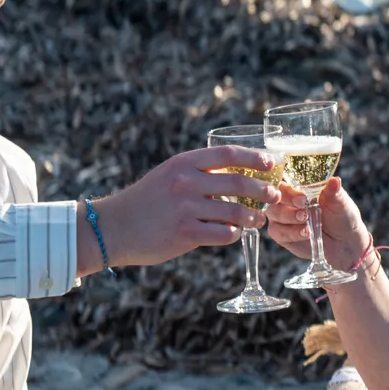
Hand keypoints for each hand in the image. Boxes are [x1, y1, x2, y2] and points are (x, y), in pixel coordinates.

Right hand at [83, 146, 279, 268]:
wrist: (114, 227)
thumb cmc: (145, 201)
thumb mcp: (169, 175)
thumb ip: (197, 172)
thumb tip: (234, 172)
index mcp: (184, 163)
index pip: (228, 155)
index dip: (254, 158)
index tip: (271, 163)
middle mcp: (186, 182)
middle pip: (238, 183)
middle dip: (263, 190)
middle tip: (274, 196)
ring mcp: (186, 209)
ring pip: (235, 212)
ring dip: (253, 217)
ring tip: (259, 220)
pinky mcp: (186, 234)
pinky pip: (223, 234)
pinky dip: (233, 235)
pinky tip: (234, 235)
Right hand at [265, 176, 370, 269]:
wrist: (345, 242)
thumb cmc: (341, 216)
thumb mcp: (340, 203)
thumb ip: (334, 192)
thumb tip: (334, 180)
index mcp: (298, 187)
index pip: (283, 182)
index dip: (288, 190)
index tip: (303, 198)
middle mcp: (286, 200)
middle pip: (273, 197)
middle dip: (287, 204)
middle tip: (304, 212)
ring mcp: (282, 218)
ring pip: (273, 214)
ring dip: (289, 218)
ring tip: (307, 221)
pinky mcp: (282, 235)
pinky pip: (278, 232)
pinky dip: (291, 233)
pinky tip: (306, 233)